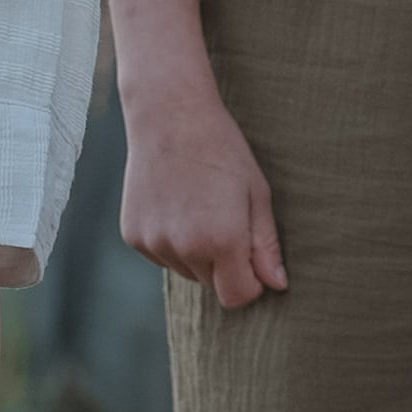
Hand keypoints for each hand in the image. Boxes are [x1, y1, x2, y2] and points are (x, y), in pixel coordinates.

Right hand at [119, 87, 285, 310]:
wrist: (169, 115)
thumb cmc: (223, 150)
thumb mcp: (257, 193)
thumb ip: (265, 245)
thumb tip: (277, 285)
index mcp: (221, 239)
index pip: (237, 296)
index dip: (251, 284)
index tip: (254, 260)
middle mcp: (184, 247)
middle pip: (212, 285)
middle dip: (225, 265)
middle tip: (227, 219)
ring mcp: (154, 242)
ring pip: (186, 271)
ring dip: (198, 254)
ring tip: (200, 207)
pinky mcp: (133, 235)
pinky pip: (162, 256)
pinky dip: (173, 242)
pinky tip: (177, 205)